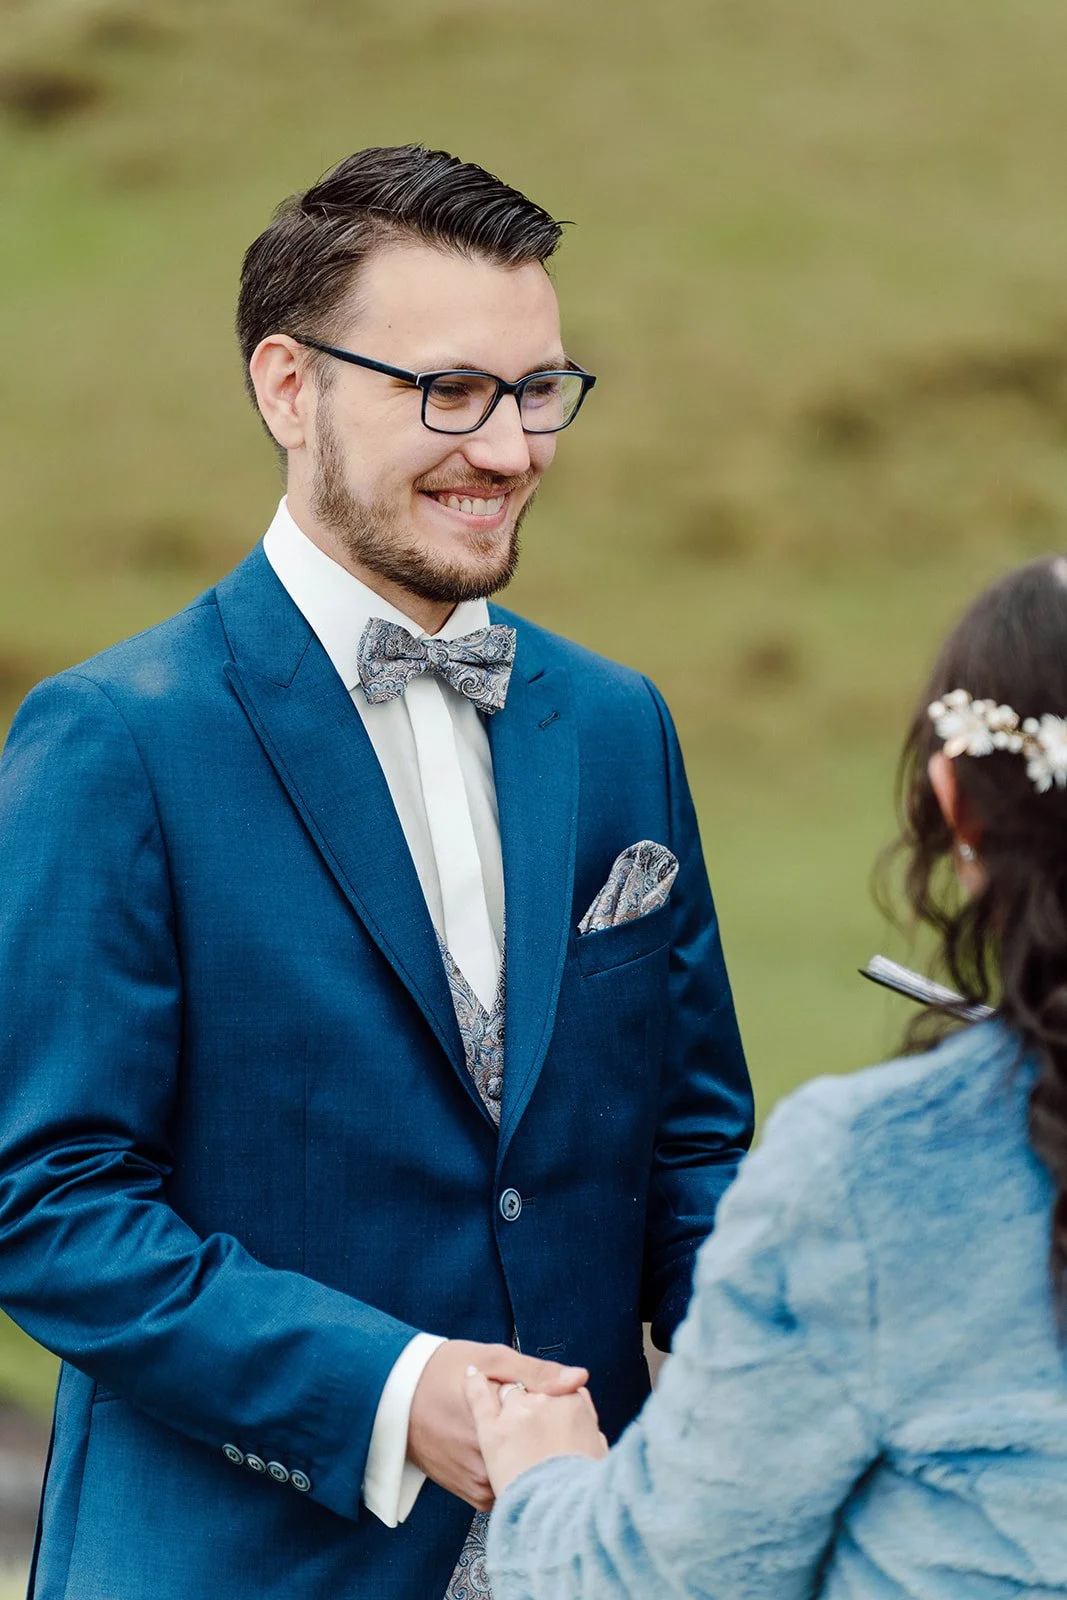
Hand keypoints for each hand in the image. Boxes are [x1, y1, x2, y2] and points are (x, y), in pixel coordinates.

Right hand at [408, 1341, 588, 1509]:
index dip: (557, 1415)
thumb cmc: (444, 1370)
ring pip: (525, 1473)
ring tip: (520, 1430)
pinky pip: (509, 1487)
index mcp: (498, 1429)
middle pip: (539, 1456)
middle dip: (544, 1437)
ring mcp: (481, 1483)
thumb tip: (580, 1378)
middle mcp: (488, 1464)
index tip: (553, 1401)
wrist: (395, 1398)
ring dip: (530, 1455)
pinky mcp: (474, 1495)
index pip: (550, 1430)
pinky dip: (515, 1469)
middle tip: (535, 1415)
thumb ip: (537, 1372)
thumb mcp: (493, 1359)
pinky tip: (509, 1448)